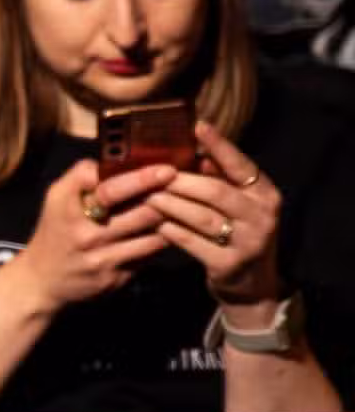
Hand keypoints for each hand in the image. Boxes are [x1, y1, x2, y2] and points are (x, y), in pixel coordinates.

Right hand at [4, 158, 175, 312]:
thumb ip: (82, 177)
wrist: (41, 280)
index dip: (140, 178)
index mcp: (67, 207)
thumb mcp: (56, 198)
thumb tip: (117, 157)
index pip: (108, 188)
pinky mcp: (115, 278)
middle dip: (166, 198)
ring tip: (185, 207)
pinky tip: (169, 232)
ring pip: (152, 235)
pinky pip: (149, 256)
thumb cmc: (55, 231)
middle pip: (139, 212)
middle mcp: (84, 234)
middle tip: (187, 186)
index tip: (165, 169)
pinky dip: (162, 242)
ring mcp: (101, 258)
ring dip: (170, 220)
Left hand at [147, 121, 283, 306]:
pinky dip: (170, 229)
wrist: (251, 285)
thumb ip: (220, 178)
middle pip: (215, 191)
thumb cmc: (236, 232)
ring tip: (146, 195)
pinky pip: (192, 242)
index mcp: (265, 193)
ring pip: (201, 216)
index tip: (197, 126)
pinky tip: (154, 222)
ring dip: (169, 204)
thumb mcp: (237, 204)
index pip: (241, 164)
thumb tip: (194, 150)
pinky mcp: (228, 264)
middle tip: (151, 173)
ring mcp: (248, 241)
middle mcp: (262, 215)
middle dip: (179, 180)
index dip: (219, 145)